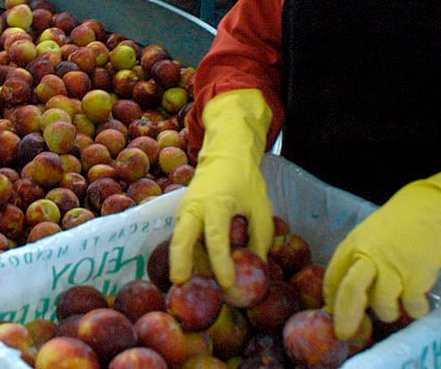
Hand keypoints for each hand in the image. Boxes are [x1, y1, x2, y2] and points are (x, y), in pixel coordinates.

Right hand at [169, 89, 272, 288]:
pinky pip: (182, 236)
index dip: (221, 262)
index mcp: (216, 203)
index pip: (216, 237)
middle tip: (181, 283)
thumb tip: (257, 267)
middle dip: (180, 261)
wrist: (225, 154)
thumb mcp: (261, 206)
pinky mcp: (182, 213)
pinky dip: (185, 253)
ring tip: (187, 285)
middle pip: (181, 237)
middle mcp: (194, 206)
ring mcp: (184, 209)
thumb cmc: (245, 181)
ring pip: (179, 238)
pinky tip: (192, 272)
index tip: (227, 283)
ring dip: (182, 261)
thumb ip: (260, 236)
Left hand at [324, 152, 440, 338]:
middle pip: (351, 293)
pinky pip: (412, 307)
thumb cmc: (402, 223)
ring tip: (401, 303)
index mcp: (353, 245)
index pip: (333, 279)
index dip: (332, 302)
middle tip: (346, 334)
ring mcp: (393, 267)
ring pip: (383, 306)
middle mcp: (368, 256)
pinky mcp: (417, 276)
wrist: (435, 208)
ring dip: (391, 312)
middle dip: (347, 318)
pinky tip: (421, 299)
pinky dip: (417, 309)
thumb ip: (359, 261)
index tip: (334, 316)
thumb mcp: (370, 236)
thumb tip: (349, 294)